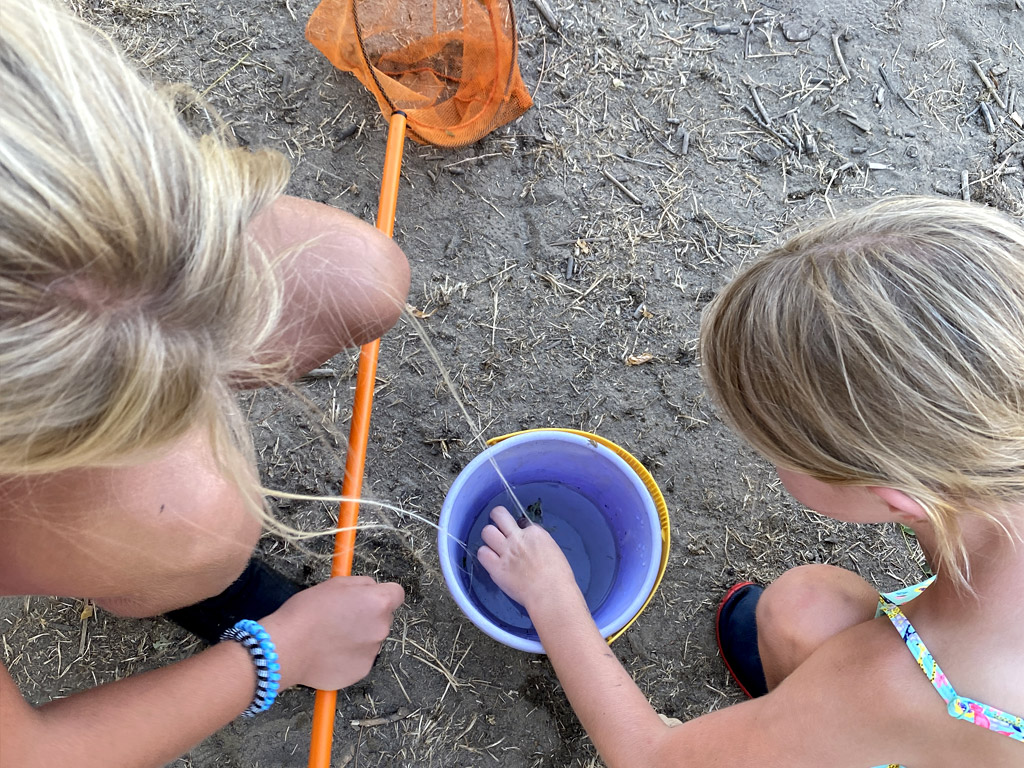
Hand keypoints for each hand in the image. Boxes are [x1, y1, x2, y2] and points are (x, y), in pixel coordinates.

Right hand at [259, 576, 403, 690]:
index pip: (397, 594)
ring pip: (371, 639)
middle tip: (342, 619)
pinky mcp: (362, 671)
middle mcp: (382, 627)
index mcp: (379, 602)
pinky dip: (349, 657)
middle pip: (384, 618)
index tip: (368, 599)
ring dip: (359, 638)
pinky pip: (360, 659)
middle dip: (369, 617)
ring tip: (331, 638)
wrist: (288, 647)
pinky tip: (329, 653)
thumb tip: (371, 588)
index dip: (382, 595)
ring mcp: (373, 652)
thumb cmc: (307, 611)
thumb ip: (361, 585)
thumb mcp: (336, 584)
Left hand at [477, 505, 579, 610]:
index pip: (523, 521)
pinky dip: (485, 555)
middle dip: (497, 516)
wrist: (551, 594)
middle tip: (498, 525)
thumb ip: (539, 544)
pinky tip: (491, 560)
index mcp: (535, 534)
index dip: (521, 529)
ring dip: (489, 537)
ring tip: (494, 546)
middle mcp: (518, 538)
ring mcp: (505, 552)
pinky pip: (482, 553)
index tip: (523, 537)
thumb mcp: (554, 551)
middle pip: (499, 515)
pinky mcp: (496, 567)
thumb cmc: (559, 578)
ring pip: (487, 532)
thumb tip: (531, 544)